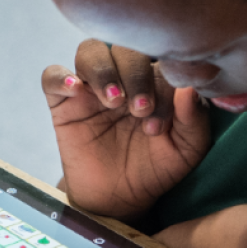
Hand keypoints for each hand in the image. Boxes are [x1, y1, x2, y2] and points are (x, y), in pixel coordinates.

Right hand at [42, 39, 210, 218]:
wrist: (119, 199)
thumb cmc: (155, 168)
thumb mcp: (186, 150)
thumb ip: (194, 119)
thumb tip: (189, 87)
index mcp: (155, 80)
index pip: (159, 60)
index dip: (161, 85)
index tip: (159, 124)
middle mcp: (123, 76)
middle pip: (124, 49)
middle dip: (135, 75)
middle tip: (139, 110)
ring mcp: (91, 87)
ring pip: (90, 51)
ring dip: (103, 71)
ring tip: (113, 102)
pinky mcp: (63, 103)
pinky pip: (52, 76)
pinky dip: (60, 77)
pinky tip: (75, 90)